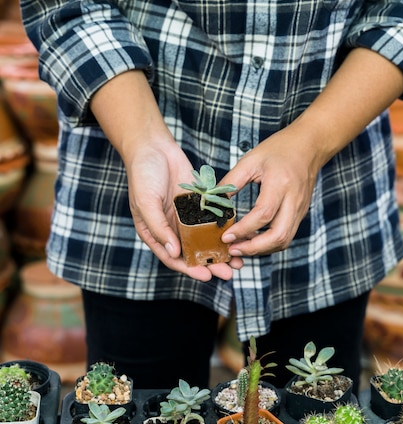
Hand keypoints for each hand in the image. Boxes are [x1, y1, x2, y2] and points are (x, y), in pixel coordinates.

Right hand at [91, 70, 242, 280]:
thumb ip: (159, 229)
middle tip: (228, 274)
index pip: (173, 258)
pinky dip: (224, 229)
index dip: (190, 269)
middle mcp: (172, 229)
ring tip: (237, 262)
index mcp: (155, 233)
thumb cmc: (143, 175)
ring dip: (220, 250)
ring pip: (205, 239)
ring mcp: (186, 217)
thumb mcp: (146, 203)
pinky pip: (212, 220)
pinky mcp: (198, 204)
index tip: (206, 276)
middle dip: (210, 264)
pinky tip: (238, 235)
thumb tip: (174, 253)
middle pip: (193, 253)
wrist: (154, 146)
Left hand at [220, 122, 320, 256]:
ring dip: (261, 249)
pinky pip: (286, 235)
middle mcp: (294, 200)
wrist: (309, 146)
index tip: (226, 236)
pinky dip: (269, 243)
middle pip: (278, 235)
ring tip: (240, 247)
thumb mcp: (250, 160)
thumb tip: (213, 201)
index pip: (263, 214)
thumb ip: (231, 181)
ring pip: (284, 240)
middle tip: (232, 249)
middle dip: (254, 248)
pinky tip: (253, 240)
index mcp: (280, 184)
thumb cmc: (278, 149)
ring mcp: (300, 209)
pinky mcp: (301, 214)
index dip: (244, 229)